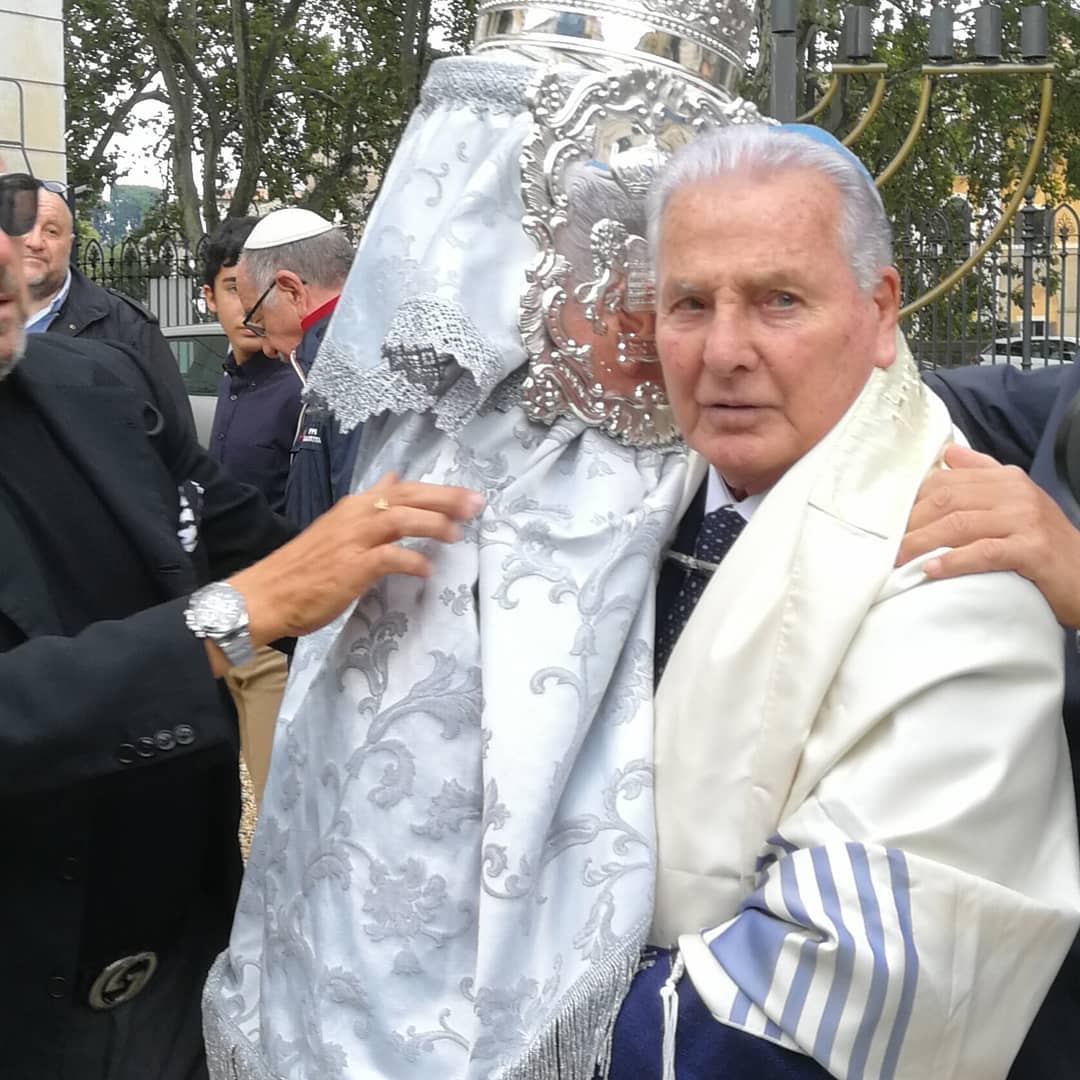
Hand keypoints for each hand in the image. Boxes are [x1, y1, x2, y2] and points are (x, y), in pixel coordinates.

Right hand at [229, 473, 482, 644]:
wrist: (265, 594)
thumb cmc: (305, 567)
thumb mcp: (340, 526)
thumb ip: (370, 504)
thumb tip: (394, 479)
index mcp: (355, 505)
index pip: (403, 488)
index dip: (438, 490)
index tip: (468, 495)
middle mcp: (355, 516)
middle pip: (407, 497)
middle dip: (445, 499)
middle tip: (476, 504)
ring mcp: (352, 541)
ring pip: (400, 519)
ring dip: (433, 524)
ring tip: (458, 533)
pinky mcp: (350, 568)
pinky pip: (387, 558)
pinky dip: (410, 560)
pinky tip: (427, 569)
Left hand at [897, 444, 1079, 626]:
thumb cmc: (1043, 541)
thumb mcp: (1015, 500)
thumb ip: (982, 473)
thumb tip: (947, 453)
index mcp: (1006, 478)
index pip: (945, 482)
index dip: (912, 502)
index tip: (889, 522)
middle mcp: (1015, 493)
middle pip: (946, 501)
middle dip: (910, 524)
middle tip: (886, 545)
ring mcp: (1025, 520)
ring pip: (958, 525)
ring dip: (921, 543)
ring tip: (897, 559)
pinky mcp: (1032, 550)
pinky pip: (984, 552)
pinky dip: (952, 561)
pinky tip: (930, 570)